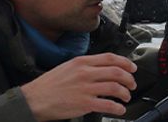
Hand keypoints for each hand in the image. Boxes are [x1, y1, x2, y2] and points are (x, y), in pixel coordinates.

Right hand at [20, 53, 137, 119]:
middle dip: (129, 78)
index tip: (132, 67)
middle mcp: (85, 73)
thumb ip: (85, 66)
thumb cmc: (48, 85)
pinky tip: (119, 109)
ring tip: (126, 97)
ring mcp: (86, 88)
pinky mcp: (84, 103)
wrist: (34, 99)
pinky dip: (118, 108)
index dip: (126, 62)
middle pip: (116, 72)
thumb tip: (103, 68)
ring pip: (115, 88)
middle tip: (132, 84)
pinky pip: (107, 105)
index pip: (110, 58)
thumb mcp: (68, 67)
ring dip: (125, 93)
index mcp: (82, 62)